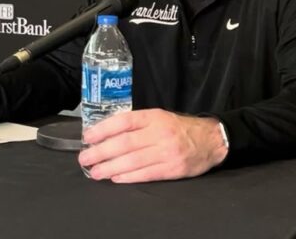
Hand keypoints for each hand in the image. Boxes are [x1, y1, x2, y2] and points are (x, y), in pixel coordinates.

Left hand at [78, 109, 227, 182]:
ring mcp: (167, 152)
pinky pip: (146, 174)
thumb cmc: (180, 128)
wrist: (211, 140)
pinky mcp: (173, 169)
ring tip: (95, 172)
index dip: (103, 129)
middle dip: (101, 152)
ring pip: (132, 161)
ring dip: (110, 167)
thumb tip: (107, 133)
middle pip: (124, 143)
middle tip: (84, 158)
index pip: (124, 121)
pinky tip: (115, 178)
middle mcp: (160, 133)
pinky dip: (128, 177)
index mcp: (155, 117)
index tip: (88, 137)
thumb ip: (138, 124)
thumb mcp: (160, 117)